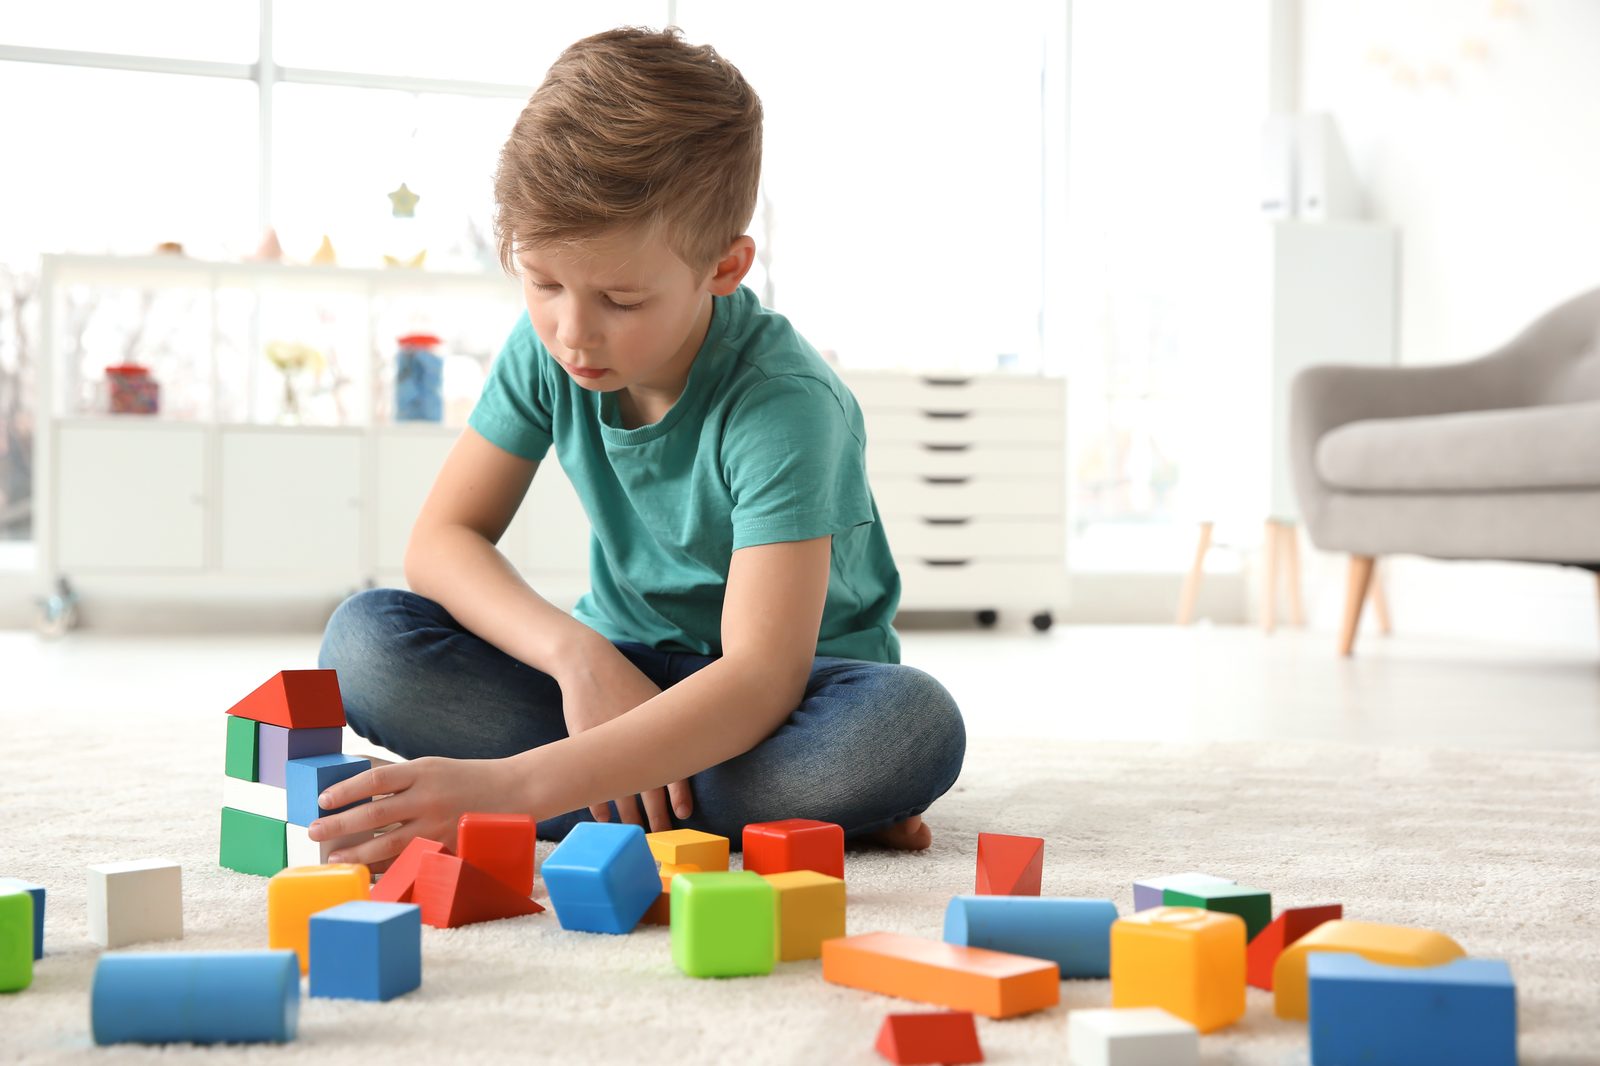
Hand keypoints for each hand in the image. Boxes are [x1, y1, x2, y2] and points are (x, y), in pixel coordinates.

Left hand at [306, 756, 518, 871]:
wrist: (514, 793)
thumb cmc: (465, 778)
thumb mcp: (431, 765)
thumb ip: (394, 773)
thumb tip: (349, 771)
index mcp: (424, 772)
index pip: (376, 778)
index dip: (346, 789)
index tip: (322, 799)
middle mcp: (429, 799)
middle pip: (376, 813)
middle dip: (340, 824)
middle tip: (313, 831)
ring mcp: (439, 827)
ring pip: (389, 844)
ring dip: (358, 853)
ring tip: (335, 857)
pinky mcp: (447, 849)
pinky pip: (410, 861)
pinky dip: (386, 869)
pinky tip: (367, 873)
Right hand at [558, 643, 692, 831]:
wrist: (590, 666)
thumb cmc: (626, 684)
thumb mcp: (655, 701)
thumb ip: (669, 727)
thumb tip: (687, 751)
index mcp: (659, 732)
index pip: (675, 770)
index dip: (680, 796)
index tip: (684, 815)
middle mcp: (637, 742)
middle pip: (650, 789)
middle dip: (657, 817)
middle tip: (662, 837)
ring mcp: (610, 746)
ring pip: (622, 792)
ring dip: (629, 817)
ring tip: (635, 833)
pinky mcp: (586, 746)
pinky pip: (593, 784)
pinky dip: (599, 804)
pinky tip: (606, 819)